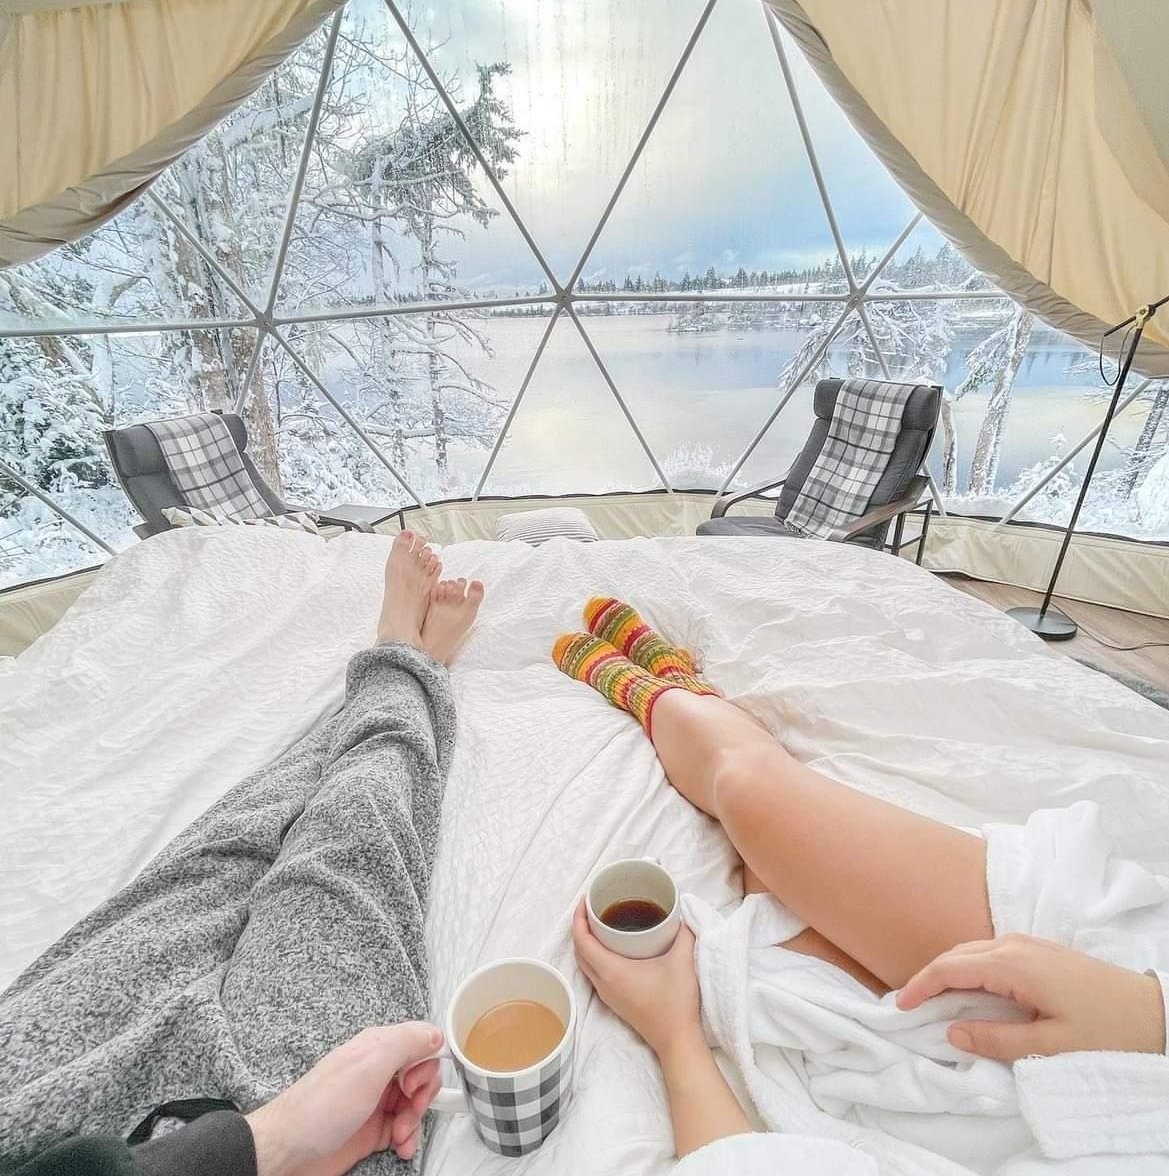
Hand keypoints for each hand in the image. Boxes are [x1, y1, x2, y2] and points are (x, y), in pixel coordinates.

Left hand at [245, 1022, 442, 1175]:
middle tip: (409, 1106)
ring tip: (400, 1135)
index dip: (427, 1063)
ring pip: (416, 1103)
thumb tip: (436, 1033)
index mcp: (378, 1047)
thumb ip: (406, 1042)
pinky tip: (400, 1145)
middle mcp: (378, 1070)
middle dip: (423, 1095)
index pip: (422, 1042)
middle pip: (422, 1074)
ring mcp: (376, 1100)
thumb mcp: (369, 1065)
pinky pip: (405, 1129)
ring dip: (416, 1121)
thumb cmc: (320, 1108)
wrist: (288, 1151)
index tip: (414, 1082)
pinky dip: (408, 1138)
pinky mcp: (373, 1128)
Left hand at [572, 898, 700, 1058]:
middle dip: (580, 928)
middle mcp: (604, 984)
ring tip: (599, 924)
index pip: (582, 941)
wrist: (677, 1040)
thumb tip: (683, 914)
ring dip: (586, 944)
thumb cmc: (676, 1002)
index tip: (584, 901)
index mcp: (611, 971)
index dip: (578, 919)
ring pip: (585, 965)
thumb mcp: (682, 960)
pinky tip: (612, 949)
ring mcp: (608, 995)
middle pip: (579, 952)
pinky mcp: (616, 1002)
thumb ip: (684, 933)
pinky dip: (595, 957)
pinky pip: (595, 974)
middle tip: (592, 908)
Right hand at [897, 934, 1166, 1061]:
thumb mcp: (1051, 1046)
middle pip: (955, 954)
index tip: (899, 1006)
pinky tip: (968, 989)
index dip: (919, 986)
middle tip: (908, 1004)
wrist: (1153, 1011)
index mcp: (1012, 965)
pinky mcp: (1038, 949)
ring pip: (971, 951)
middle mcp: (1013, 944)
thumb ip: (997, 1039)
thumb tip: (952, 1031)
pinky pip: (988, 952)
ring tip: (932, 999)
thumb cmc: (1105, 1031)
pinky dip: (967, 968)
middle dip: (927, 976)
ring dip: (947, 971)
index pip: (949, 968)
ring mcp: (1027, 943)